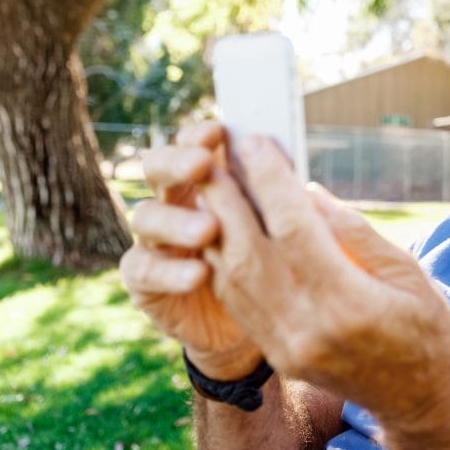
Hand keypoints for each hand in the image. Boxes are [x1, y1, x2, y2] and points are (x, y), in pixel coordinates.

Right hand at [119, 121, 261, 378]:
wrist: (258, 319)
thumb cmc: (276, 262)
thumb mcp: (286, 230)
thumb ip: (286, 203)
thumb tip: (306, 184)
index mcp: (206, 180)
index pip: (193, 145)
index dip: (199, 135)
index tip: (219, 130)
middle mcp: (174, 202)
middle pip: (158, 169)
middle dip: (176, 163)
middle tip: (202, 165)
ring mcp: (154, 240)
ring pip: (147, 217)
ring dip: (176, 220)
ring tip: (209, 228)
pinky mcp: (144, 282)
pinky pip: (143, 270)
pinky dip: (168, 271)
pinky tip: (198, 275)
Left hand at [200, 135, 449, 449]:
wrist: (422, 402)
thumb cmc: (428, 330)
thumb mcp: (408, 273)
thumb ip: (355, 234)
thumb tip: (307, 194)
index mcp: (348, 303)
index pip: (293, 228)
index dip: (269, 180)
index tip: (255, 141)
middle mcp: (307, 327)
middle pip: (248, 249)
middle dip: (225, 194)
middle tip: (210, 150)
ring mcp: (287, 346)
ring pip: (232, 276)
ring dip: (214, 225)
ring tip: (208, 182)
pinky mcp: (278, 355)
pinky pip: (237, 301)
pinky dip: (222, 260)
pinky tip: (219, 228)